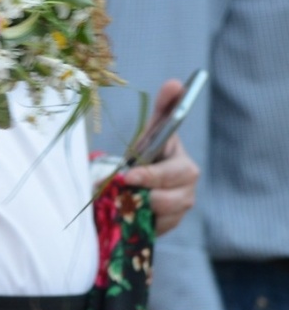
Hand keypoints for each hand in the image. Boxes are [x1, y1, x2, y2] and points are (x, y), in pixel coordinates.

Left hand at [122, 79, 199, 235]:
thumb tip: (176, 83)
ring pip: (168, 211)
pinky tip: (130, 214)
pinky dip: (143, 220)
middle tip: (123, 184)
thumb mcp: (147, 135)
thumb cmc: (143, 156)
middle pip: (178, 191)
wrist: (133, 189)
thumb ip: (162, 110)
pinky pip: (160, 226)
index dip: (153, 172)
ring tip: (123, 199)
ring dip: (143, 205)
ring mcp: (182, 204)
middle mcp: (186, 183)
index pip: (177, 166)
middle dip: (149, 187)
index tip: (128, 174)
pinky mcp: (172, 223)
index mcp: (180, 159)